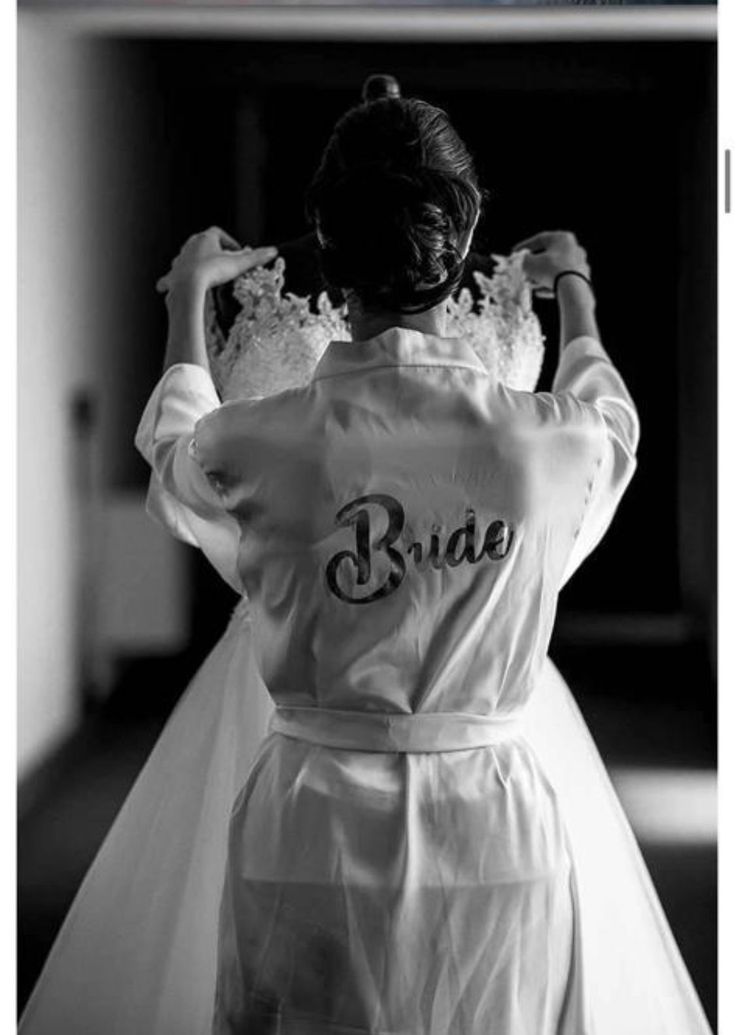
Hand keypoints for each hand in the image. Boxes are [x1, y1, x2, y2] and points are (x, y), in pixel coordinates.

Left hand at [156, 227, 276, 295]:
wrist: (189, 285)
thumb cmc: (211, 272)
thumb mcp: (238, 264)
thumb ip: (256, 258)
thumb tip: (273, 251)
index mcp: (205, 239)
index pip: (219, 233)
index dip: (229, 242)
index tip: (237, 253)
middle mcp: (190, 246)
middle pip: (202, 244)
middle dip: (212, 252)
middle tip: (223, 263)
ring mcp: (180, 261)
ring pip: (187, 258)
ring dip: (194, 264)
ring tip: (203, 274)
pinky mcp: (172, 276)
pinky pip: (169, 277)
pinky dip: (171, 281)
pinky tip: (168, 287)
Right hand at [511, 230, 589, 297]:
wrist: (572, 288)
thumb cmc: (551, 269)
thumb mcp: (530, 263)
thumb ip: (523, 260)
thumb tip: (523, 261)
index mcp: (563, 238)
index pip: (540, 239)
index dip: (525, 246)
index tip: (516, 253)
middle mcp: (574, 249)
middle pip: (549, 256)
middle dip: (534, 266)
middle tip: (523, 272)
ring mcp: (579, 264)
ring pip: (555, 270)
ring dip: (541, 277)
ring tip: (530, 285)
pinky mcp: (581, 279)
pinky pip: (563, 280)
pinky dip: (550, 285)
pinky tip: (540, 293)